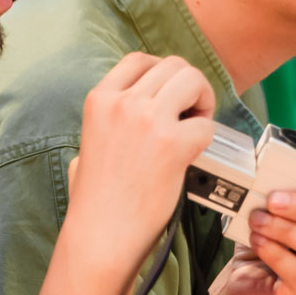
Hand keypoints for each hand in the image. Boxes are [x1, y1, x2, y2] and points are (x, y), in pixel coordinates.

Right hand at [70, 53, 214, 281]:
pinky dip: (207, 138)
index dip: (163, 73)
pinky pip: (207, 124)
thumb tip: (138, 106)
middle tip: (190, 116)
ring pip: (194, 81)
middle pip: (174, 66)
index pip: (140, 60)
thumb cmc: (97, 199)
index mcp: (99, 99)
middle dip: (189, 88)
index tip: (170, 95)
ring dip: (203, 103)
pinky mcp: (172, 146)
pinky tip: (193, 155)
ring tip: (194, 130)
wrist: (100, 235)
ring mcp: (147, 121)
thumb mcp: (88, 143)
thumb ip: (110, 119)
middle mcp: (122, 103)